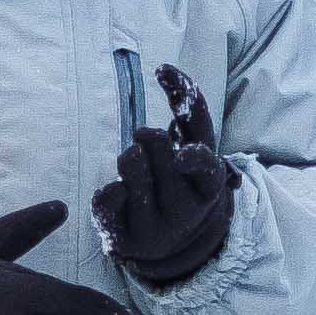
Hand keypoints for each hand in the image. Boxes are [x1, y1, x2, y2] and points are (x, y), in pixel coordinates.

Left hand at [95, 60, 235, 290]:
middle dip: (149, 137)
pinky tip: (114, 191)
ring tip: (133, 164)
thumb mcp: (191, 150)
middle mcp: (188, 208)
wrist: (166, 245)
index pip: (205, 166)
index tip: (181, 154)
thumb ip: (186, 110)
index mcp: (209, 184)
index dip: (194, 158)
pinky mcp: (127, 237)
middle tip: (145, 139)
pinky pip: (106, 200)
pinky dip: (107, 190)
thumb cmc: (178, 182)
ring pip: (132, 166)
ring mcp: (157, 226)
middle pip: (161, 153)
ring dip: (129, 157)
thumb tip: (167, 69)